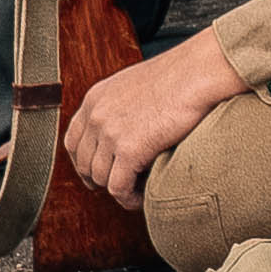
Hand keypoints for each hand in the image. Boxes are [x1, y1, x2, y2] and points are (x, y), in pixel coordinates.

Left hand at [61, 27, 245, 202]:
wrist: (197, 73)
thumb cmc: (178, 76)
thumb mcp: (134, 85)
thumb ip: (120, 105)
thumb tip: (125, 128)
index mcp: (95, 98)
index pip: (73, 140)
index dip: (82, 162)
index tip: (95, 173)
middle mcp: (97, 115)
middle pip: (83, 163)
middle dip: (98, 179)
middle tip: (119, 186)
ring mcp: (110, 133)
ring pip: (100, 178)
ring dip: (118, 190)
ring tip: (137, 192)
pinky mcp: (129, 150)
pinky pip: (118, 188)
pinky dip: (129, 198)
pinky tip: (142, 197)